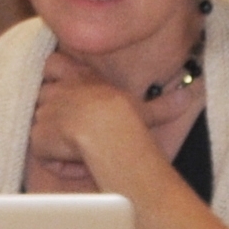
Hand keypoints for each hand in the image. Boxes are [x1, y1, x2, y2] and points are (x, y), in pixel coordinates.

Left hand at [28, 51, 153, 194]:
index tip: (60, 88)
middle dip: (54, 117)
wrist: (106, 129)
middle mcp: (56, 90)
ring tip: (85, 152)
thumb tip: (190, 96)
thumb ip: (163, 106)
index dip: (52, 75)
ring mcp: (44, 111)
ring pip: (46, 131)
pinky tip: (78, 164)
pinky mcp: (37, 135)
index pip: (53, 65)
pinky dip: (58, 163)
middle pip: (42, 100)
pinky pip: (44, 155)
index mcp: (78, 78)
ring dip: (60, 144)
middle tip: (77, 134)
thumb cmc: (127, 118)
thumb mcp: (144, 110)